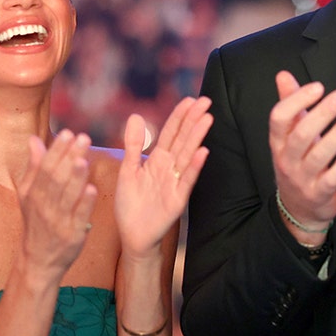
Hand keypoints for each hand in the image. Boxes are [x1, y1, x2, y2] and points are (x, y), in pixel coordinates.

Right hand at [18, 130, 97, 281]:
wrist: (39, 260)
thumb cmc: (36, 222)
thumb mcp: (28, 195)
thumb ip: (34, 167)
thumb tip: (34, 139)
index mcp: (33, 194)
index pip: (44, 167)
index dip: (56, 150)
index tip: (67, 133)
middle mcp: (44, 206)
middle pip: (56, 178)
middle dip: (70, 157)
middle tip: (83, 138)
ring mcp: (58, 221)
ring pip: (67, 196)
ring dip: (76, 177)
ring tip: (85, 159)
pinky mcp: (72, 235)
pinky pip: (78, 217)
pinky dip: (85, 203)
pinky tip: (92, 188)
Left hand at [116, 97, 212, 256]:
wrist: (133, 236)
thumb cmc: (130, 204)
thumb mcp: (127, 170)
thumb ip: (133, 145)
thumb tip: (136, 115)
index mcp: (156, 160)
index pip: (170, 132)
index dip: (179, 116)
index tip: (190, 99)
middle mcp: (168, 168)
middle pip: (182, 139)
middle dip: (193, 120)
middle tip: (206, 101)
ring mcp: (174, 183)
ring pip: (187, 155)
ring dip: (197, 137)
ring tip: (207, 119)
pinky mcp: (177, 200)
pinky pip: (187, 180)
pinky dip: (195, 166)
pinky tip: (203, 152)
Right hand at [269, 71, 335, 242]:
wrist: (299, 208)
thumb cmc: (297, 162)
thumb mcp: (289, 135)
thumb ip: (289, 104)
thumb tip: (283, 75)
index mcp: (277, 142)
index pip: (279, 118)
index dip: (297, 100)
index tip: (318, 87)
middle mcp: (286, 159)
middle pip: (301, 134)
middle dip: (322, 113)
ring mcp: (302, 178)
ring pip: (318, 155)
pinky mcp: (319, 193)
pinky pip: (332, 177)